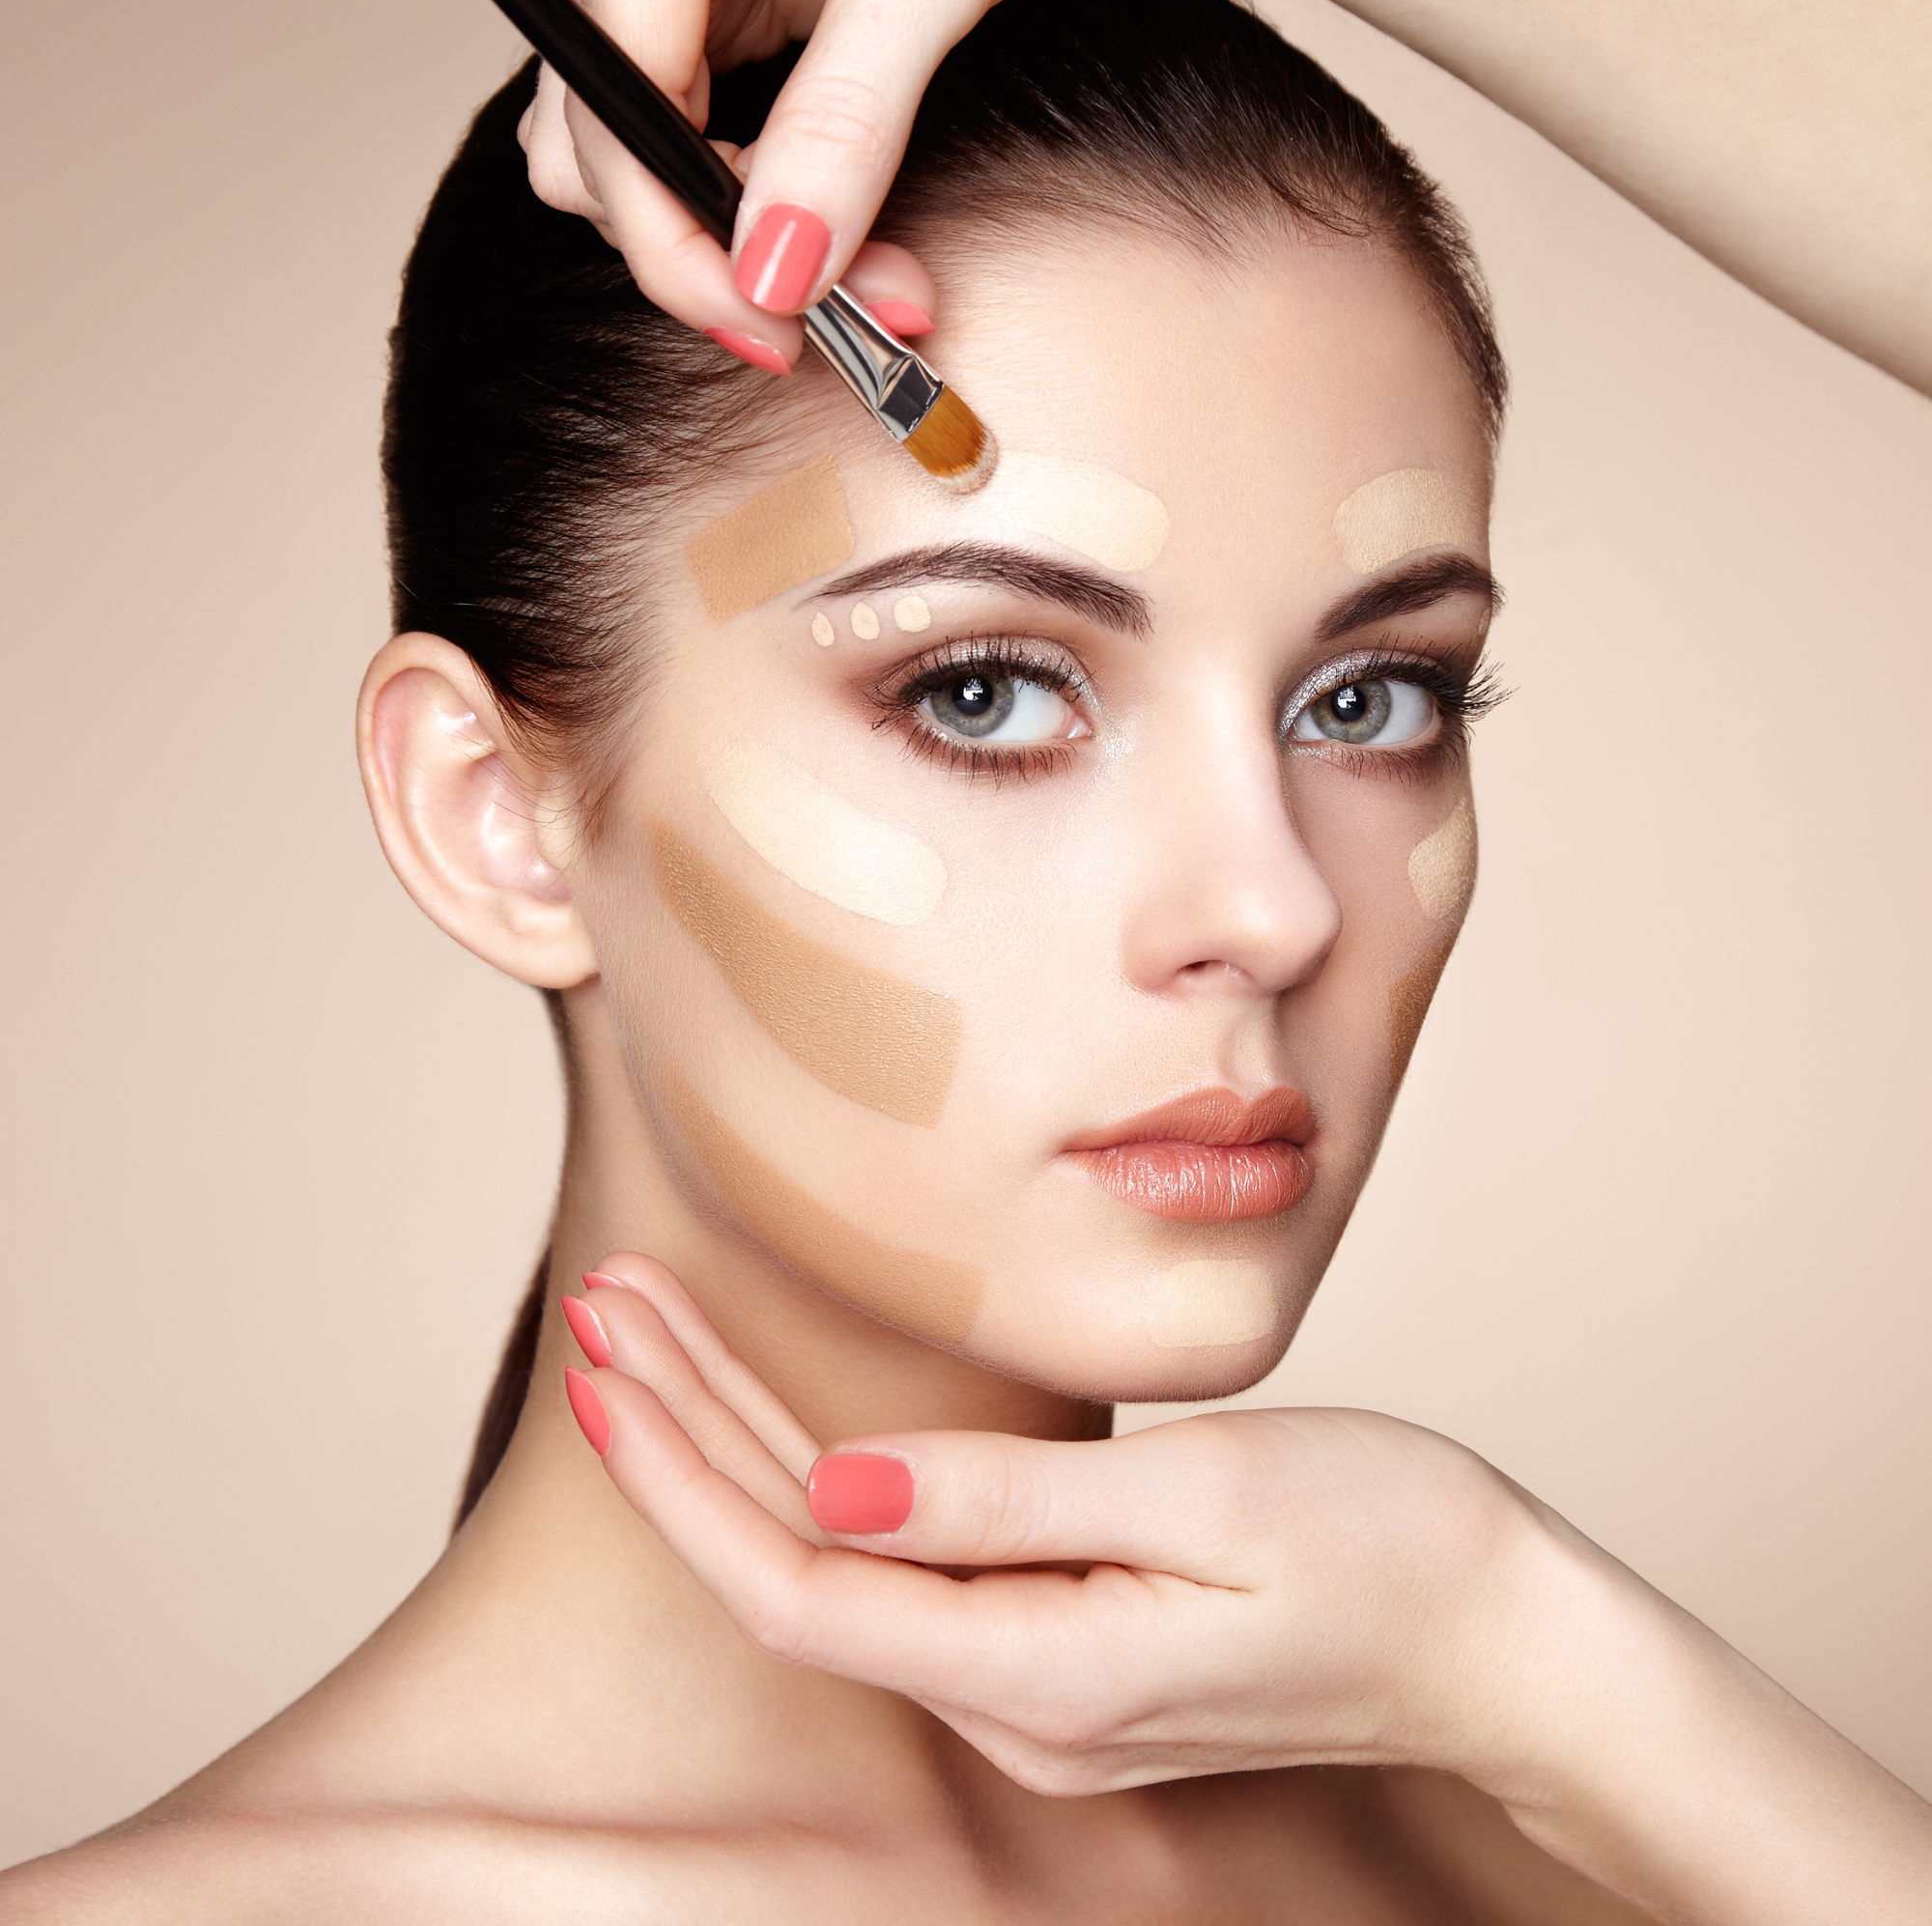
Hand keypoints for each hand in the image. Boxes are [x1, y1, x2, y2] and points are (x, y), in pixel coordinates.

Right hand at [516, 0, 1000, 367]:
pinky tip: (823, 217)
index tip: (779, 331)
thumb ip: (843, 127)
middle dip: (723, 256)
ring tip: (859, 270)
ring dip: (724, 236)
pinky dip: (737, 191)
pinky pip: (668, 124)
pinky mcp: (696, 12)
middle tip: (868, 310)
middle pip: (600, 156)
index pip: (617, 128)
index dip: (686, 254)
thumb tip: (780, 274)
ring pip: (616, 153)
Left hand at [563, 1252, 1931, 1923]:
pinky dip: (828, 1473)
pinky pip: (905, 1563)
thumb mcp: (1209, 1497)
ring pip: (839, 1561)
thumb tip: (837, 1482)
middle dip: (685, 1434)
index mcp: (1041, 1670)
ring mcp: (1039, 1687)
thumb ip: (1012, 1505)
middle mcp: (1016, 1701)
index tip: (610, 1359)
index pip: (798, 1580)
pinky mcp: (1067, 1646)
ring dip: (742, 1444)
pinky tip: (791, 1409)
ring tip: (661, 1330)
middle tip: (609, 1302)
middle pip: (797, 1567)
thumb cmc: (1390, 1545)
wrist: (1507, 1639)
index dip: (685, 1474)